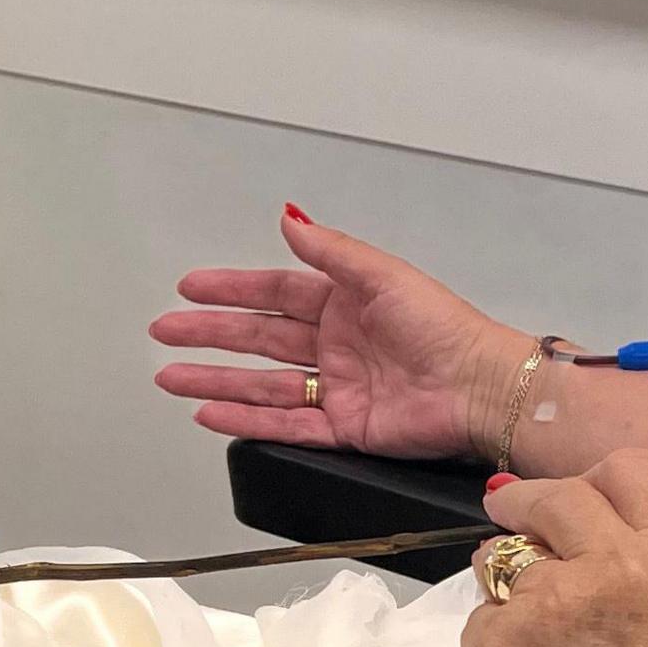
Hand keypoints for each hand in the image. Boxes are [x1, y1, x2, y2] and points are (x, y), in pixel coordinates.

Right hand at [151, 207, 538, 459]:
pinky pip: (286, 424)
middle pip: (260, 338)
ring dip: (215, 380)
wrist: (481, 388)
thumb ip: (331, 251)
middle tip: (165, 331)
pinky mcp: (346, 428)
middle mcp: (338, 345)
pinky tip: (211, 413)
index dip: (232, 290)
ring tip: (171, 377)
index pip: (275, 292)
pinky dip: (247, 420)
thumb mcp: (383, 276)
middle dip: (210, 335)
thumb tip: (290, 218)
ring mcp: (340, 388)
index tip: (190, 289)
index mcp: (347, 304)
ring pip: (262, 385)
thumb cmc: (448, 329)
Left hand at [454, 451, 647, 646]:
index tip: (584, 502)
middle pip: (557, 497)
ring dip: (507, 583)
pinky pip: (481, 624)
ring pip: (501, 558)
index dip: (601, 484)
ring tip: (540, 639)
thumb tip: (575, 509)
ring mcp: (549, 606)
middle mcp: (617, 568)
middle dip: (529, 505)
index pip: (630, 471)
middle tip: (514, 514)